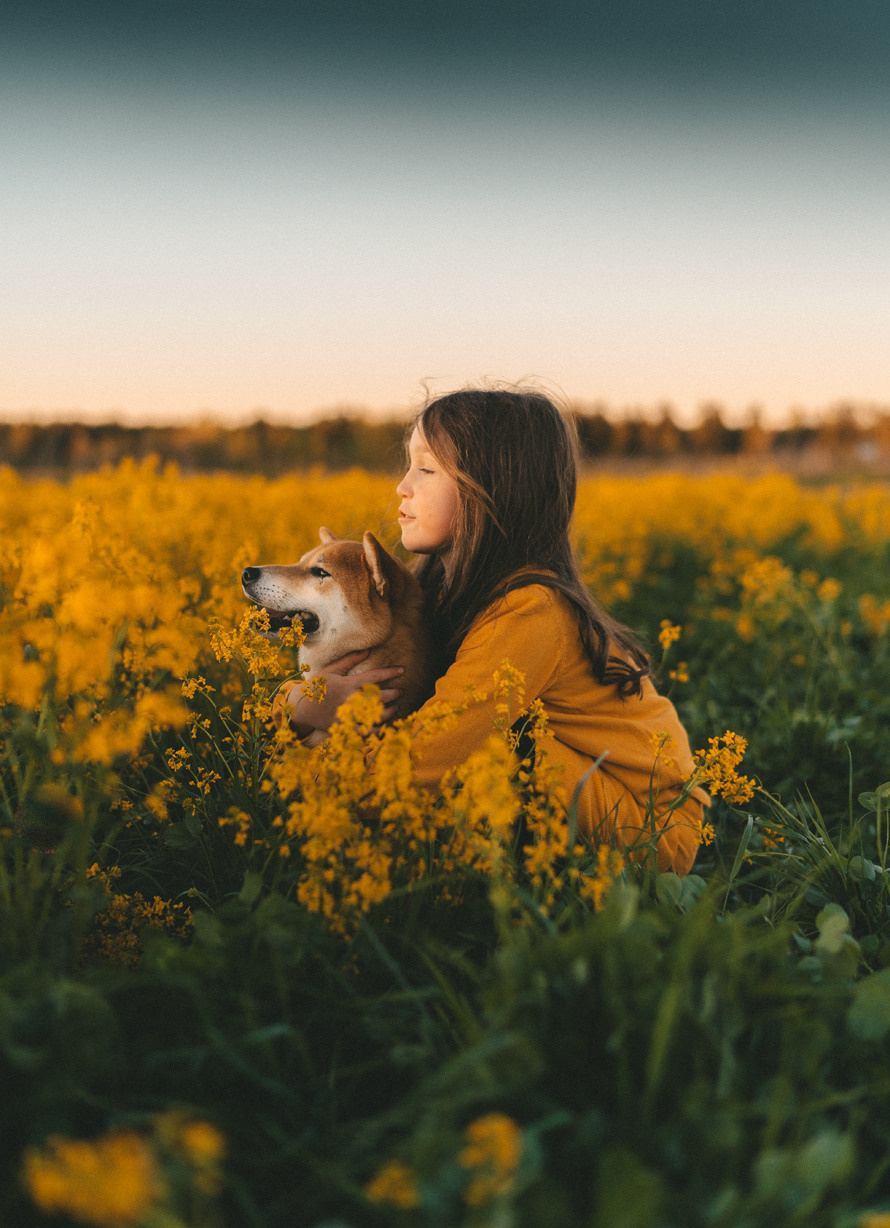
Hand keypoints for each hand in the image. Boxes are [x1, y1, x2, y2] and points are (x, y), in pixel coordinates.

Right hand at [283, 651, 404, 733]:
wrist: (301, 707)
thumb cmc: (317, 686)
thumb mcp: (332, 670)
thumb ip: (350, 660)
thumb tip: (367, 650)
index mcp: (348, 684)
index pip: (374, 677)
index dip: (389, 672)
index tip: (402, 669)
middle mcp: (350, 700)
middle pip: (377, 697)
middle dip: (392, 693)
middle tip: (401, 691)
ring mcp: (347, 715)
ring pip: (374, 715)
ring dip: (388, 711)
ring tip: (396, 707)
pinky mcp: (344, 728)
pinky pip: (364, 732)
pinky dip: (376, 731)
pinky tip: (385, 727)